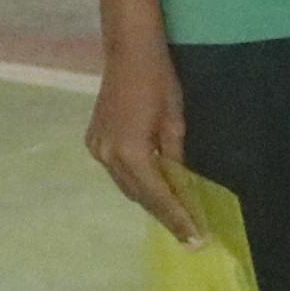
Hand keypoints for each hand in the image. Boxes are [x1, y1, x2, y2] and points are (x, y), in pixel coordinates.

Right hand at [87, 31, 199, 242]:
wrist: (128, 50)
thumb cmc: (159, 81)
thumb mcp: (174, 122)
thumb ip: (174, 159)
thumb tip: (181, 187)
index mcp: (131, 153)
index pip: (158, 196)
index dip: (178, 218)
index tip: (195, 240)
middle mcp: (108, 157)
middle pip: (140, 196)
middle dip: (164, 213)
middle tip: (189, 232)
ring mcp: (97, 149)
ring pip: (127, 186)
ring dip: (149, 199)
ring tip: (174, 214)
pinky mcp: (94, 140)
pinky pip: (117, 171)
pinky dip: (136, 181)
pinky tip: (152, 186)